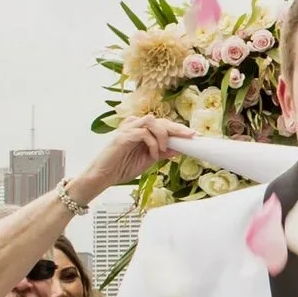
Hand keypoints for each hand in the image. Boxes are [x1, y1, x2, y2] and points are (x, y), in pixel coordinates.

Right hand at [74, 116, 193, 203]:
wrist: (104, 176)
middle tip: (190, 136)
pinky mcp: (123, 136)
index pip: (163, 124)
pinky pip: (143, 133)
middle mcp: (134, 125)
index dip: (178, 128)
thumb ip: (162, 151)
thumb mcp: (148, 160)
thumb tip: (179, 148)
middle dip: (177, 128)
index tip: (193, 135)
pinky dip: (152, 143)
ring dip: (162, 136)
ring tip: (162, 150)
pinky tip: (152, 154)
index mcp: (140, 129)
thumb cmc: (122, 167)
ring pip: (152, 121)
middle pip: (160, 120)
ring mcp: (127, 129)